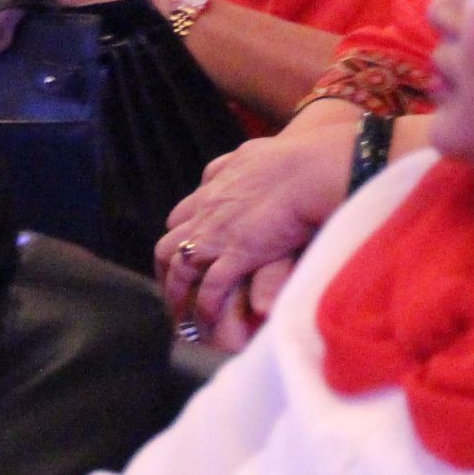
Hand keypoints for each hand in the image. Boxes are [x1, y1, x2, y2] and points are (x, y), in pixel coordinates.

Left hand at [159, 103, 362, 339]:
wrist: (307, 169)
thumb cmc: (290, 158)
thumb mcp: (250, 154)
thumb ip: (232, 165)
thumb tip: (223, 167)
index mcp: (211, 192)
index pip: (179, 218)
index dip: (178, 238)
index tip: (182, 254)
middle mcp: (205, 216)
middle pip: (168, 248)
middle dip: (166, 274)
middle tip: (174, 293)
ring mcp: (218, 237)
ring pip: (180, 272)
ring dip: (178, 297)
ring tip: (183, 318)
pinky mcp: (237, 256)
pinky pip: (211, 289)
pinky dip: (206, 307)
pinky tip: (209, 321)